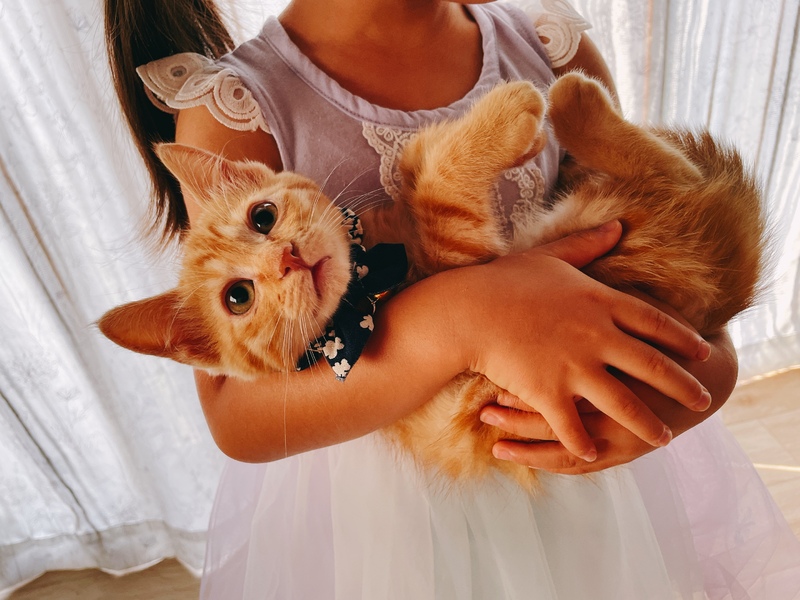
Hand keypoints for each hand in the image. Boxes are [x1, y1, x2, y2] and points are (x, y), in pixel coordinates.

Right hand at [448, 221, 711, 462]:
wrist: (469, 310)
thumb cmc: (506, 280)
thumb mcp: (552, 255)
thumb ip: (588, 244)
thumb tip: (619, 225)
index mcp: (602, 303)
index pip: (657, 323)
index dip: (683, 340)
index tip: (704, 353)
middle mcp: (598, 338)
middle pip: (653, 367)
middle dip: (683, 387)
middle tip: (703, 400)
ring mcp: (575, 368)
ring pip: (624, 404)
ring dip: (647, 424)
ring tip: (663, 438)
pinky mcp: (549, 393)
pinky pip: (574, 426)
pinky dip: (585, 443)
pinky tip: (595, 454)